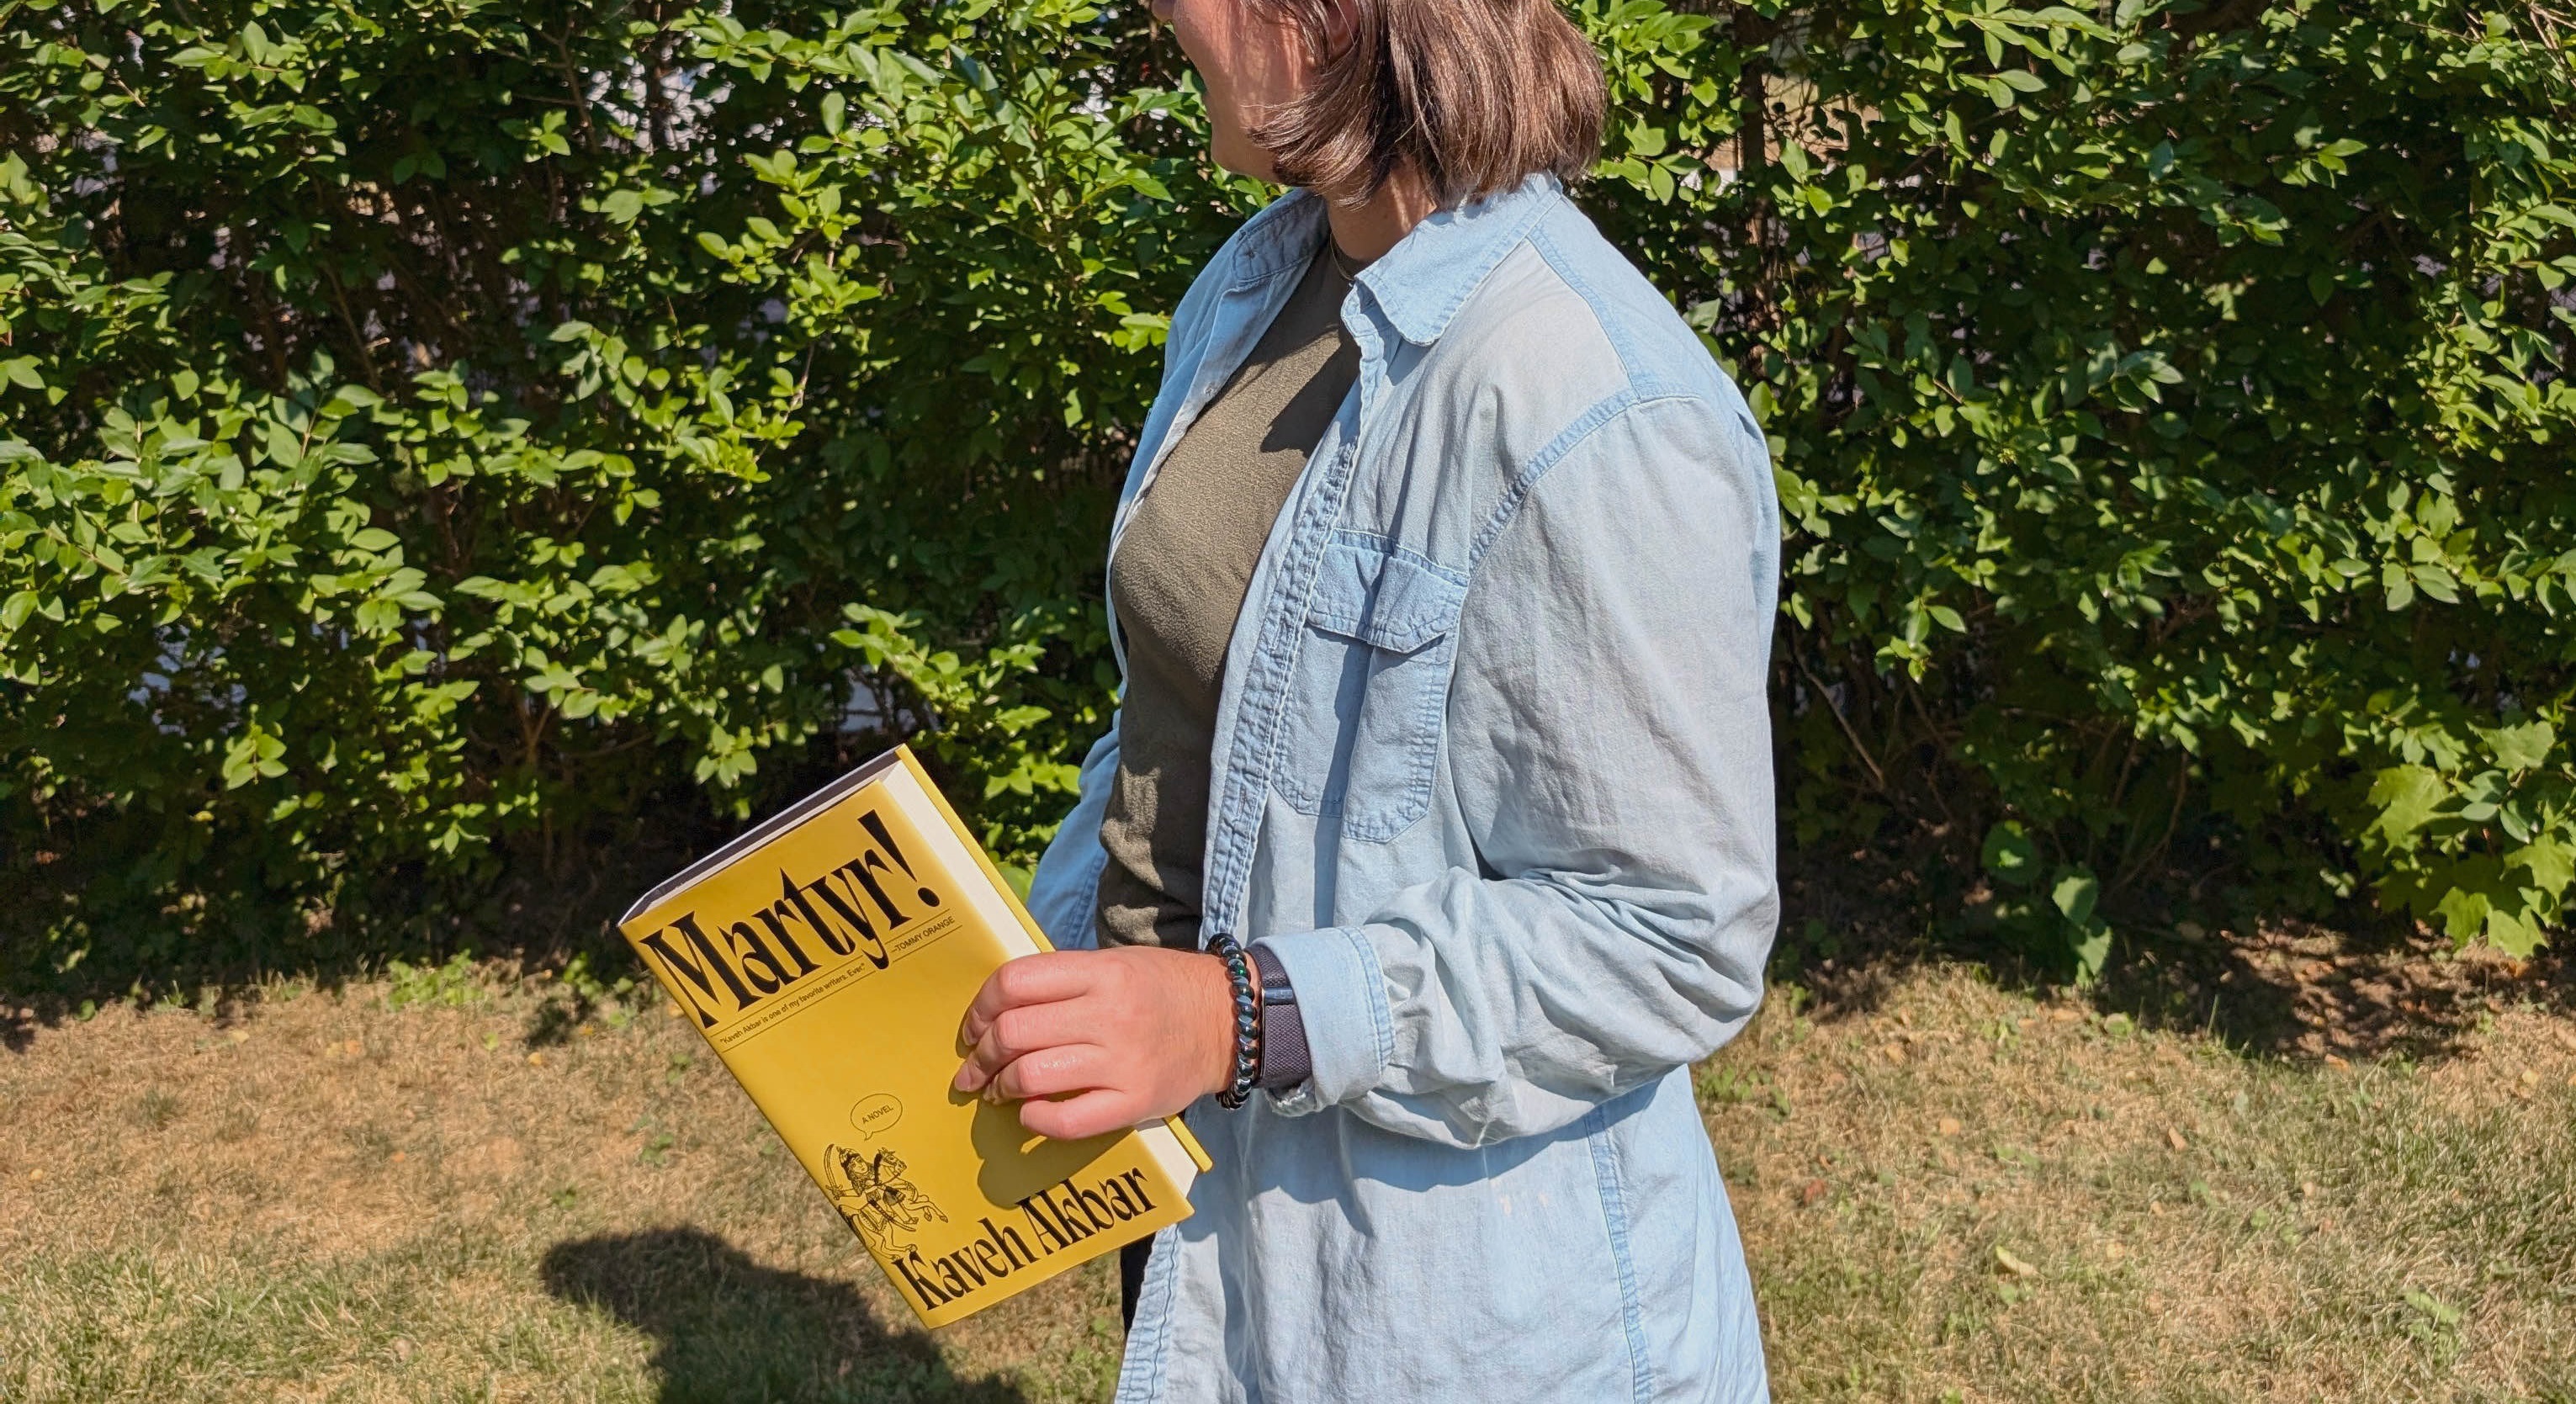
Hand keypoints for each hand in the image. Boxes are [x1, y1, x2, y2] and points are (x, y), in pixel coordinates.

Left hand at [951, 946, 1236, 1140]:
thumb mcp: (1115, 964)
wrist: (1230, 1021)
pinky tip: (1030, 1114)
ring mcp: (1122, 1061)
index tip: (972, 1028)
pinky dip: (1035, 1120)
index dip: (980, 1008)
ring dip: (1000, 1088)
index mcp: (1101, 972)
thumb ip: (1063, 981)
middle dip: (981, 1056)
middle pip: (1014, 1033)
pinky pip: (1066, 1121)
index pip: (1015, 983)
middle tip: (975, 1068)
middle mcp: (1109, 1014)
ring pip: (1031, 1076)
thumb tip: (1000, 1011)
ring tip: (997, 1092)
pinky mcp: (1134, 1102)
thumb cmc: (1164, 990)